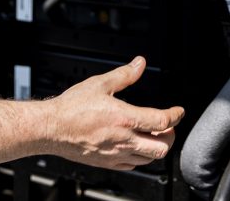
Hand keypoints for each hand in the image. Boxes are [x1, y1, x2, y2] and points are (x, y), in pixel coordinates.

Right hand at [44, 56, 184, 170]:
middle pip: (161, 147)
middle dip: (170, 136)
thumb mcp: (100, 83)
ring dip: (156, 147)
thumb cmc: (71, 107)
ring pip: (149, 160)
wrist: (51, 127)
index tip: (178, 111)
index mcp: (124, 118)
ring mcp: (116, 154)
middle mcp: (123, 139)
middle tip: (168, 126)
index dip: (175, 116)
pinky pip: (132, 166)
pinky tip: (135, 146)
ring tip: (153, 135)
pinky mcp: (107, 162)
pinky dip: (141, 157)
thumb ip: (124, 74)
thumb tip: (139, 64)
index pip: (162, 121)